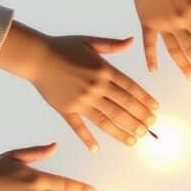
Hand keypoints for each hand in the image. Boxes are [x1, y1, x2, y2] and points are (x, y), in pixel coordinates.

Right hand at [0, 22, 157, 151]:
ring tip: (135, 140)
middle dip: (139, 119)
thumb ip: (113, 45)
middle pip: (123, 106)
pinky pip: (79, 127)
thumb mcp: (90, 42)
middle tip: (150, 128)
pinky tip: (96, 149)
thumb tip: (132, 40)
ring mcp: (82, 101)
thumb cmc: (63, 47)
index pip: (131, 88)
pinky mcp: (66, 109)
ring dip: (122, 132)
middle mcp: (96, 87)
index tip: (155, 110)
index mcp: (104, 70)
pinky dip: (87, 139)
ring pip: (107, 120)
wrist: (35, 55)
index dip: (145, 100)